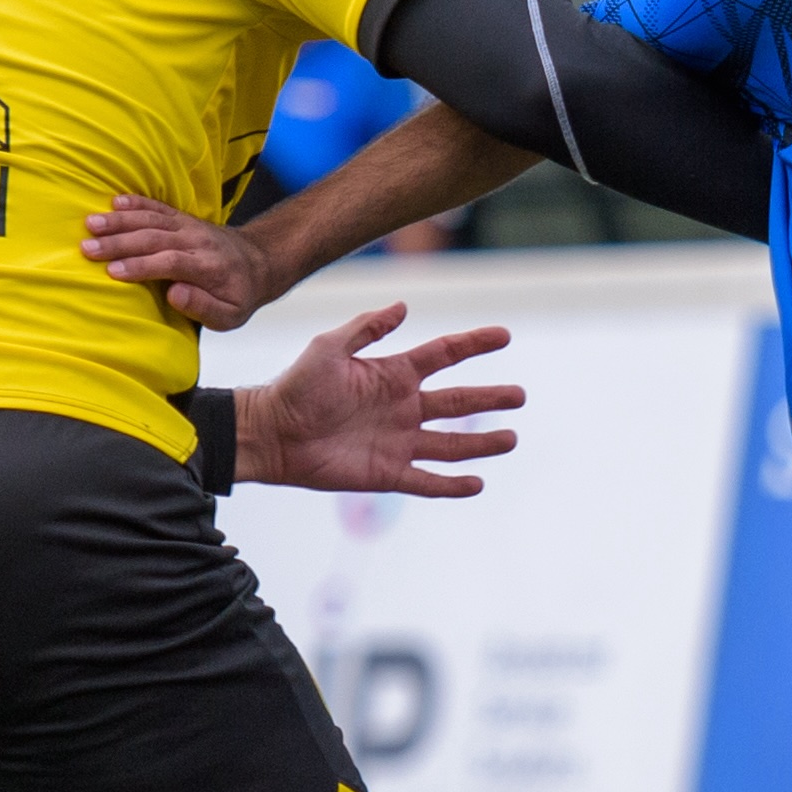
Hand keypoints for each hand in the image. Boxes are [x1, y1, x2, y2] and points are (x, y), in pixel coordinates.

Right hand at [85, 195, 284, 326]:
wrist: (259, 262)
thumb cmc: (239, 294)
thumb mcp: (231, 315)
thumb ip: (204, 307)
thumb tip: (174, 294)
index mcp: (208, 267)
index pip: (170, 262)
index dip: (141, 265)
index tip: (112, 271)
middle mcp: (197, 241)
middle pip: (154, 238)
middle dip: (119, 242)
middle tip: (87, 248)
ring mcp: (188, 226)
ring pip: (151, 219)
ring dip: (119, 220)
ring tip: (90, 223)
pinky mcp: (182, 218)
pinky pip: (158, 206)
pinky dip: (136, 202)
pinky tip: (113, 202)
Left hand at [237, 303, 523, 496]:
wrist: (271, 432)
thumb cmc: (296, 386)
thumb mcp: (329, 347)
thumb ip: (367, 328)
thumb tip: (403, 306)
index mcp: (393, 374)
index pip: (444, 355)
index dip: (474, 344)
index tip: (504, 336)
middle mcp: (402, 407)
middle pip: (458, 402)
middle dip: (490, 398)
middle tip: (520, 395)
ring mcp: (398, 442)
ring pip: (451, 444)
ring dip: (481, 443)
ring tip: (511, 439)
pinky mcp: (387, 474)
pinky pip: (426, 481)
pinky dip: (452, 485)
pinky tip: (477, 484)